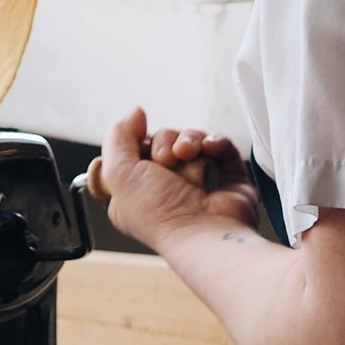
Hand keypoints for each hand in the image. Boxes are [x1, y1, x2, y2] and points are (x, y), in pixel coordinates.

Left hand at [99, 106, 265, 249]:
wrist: (204, 232)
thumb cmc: (159, 213)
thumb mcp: (118, 173)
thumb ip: (117, 137)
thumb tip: (136, 112)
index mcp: (137, 192)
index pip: (135, 152)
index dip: (137, 144)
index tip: (138, 149)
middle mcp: (167, 187)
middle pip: (164, 140)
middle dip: (165, 142)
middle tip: (166, 160)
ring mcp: (198, 181)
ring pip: (191, 140)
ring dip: (189, 140)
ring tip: (189, 154)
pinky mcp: (226, 176)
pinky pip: (219, 145)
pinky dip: (214, 142)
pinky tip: (210, 149)